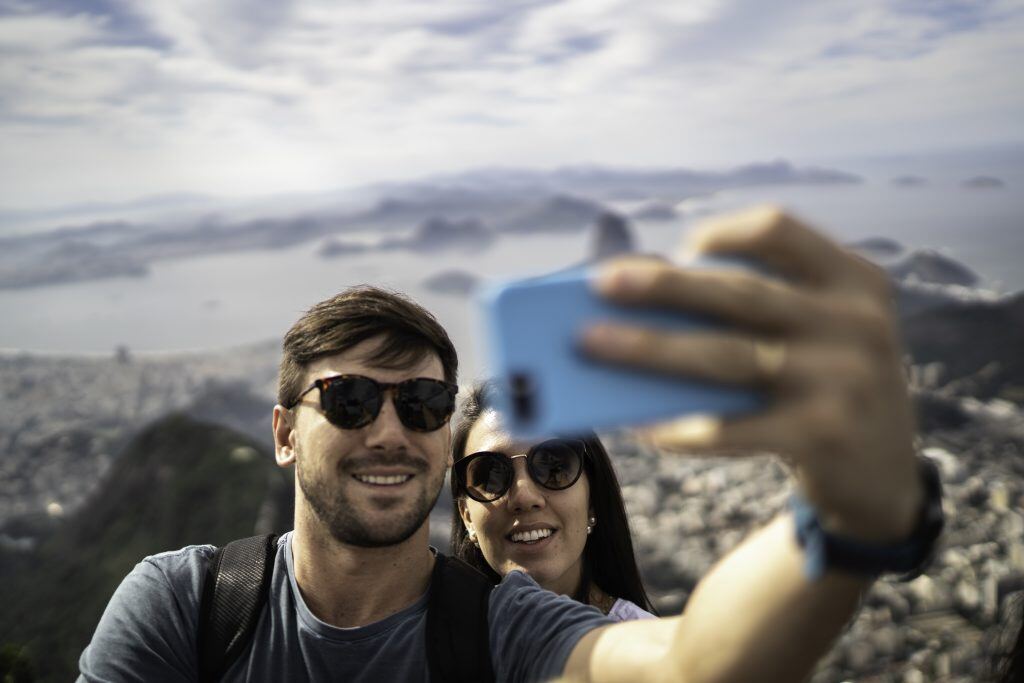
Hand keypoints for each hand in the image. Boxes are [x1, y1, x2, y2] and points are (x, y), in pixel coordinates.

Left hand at [581, 206, 922, 541]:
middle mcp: (855, 322)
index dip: (724, 232)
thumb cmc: (824, 387)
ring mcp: (844, 379)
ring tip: (593, 343)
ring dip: (651, 348)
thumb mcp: (817, 336)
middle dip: (663, 285)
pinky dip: (685, 427)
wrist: (884, 477)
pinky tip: (646, 426)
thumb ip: (757, 312)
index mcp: (853, 280)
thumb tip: (642, 303)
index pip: (780, 230)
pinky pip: (736, 427)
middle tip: (600, 283)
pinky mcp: (824, 434)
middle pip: (740, 293)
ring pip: (727, 356)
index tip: (683, 246)